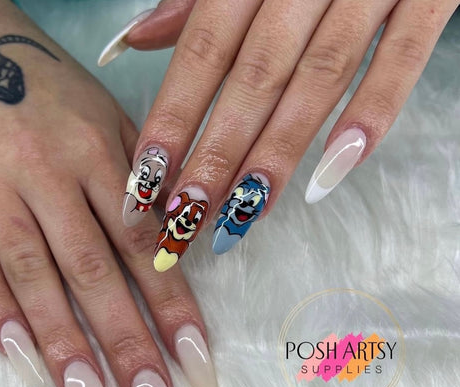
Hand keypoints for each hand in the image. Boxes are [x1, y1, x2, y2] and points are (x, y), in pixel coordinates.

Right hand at [0, 0, 217, 386]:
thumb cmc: (51, 89)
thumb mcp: (108, 117)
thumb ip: (142, 180)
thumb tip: (179, 243)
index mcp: (99, 153)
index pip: (144, 247)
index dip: (173, 308)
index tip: (198, 365)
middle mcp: (50, 178)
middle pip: (95, 277)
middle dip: (128, 350)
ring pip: (36, 283)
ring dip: (67, 352)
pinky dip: (0, 318)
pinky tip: (27, 367)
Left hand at [99, 0, 457, 267]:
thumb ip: (195, 1)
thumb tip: (138, 39)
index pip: (203, 50)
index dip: (175, 116)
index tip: (150, 176)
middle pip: (255, 77)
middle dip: (219, 151)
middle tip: (190, 213)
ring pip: (318, 78)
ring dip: (279, 151)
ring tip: (247, 210)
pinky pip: (401, 59)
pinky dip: (371, 115)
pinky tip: (332, 174)